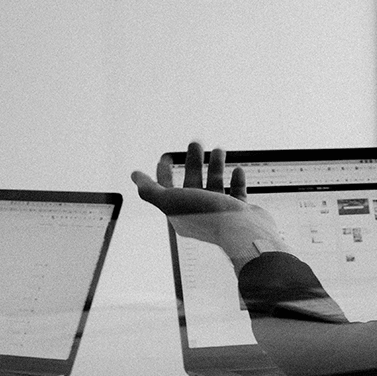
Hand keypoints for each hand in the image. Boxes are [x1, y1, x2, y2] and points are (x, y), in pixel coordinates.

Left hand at [131, 141, 287, 272]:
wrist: (242, 231)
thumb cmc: (206, 216)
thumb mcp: (170, 200)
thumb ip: (150, 190)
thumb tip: (134, 176)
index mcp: (180, 213)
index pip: (166, 190)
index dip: (163, 172)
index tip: (166, 155)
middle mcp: (200, 214)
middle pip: (192, 183)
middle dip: (192, 162)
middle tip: (196, 143)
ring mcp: (221, 214)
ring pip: (215, 186)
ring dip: (216, 167)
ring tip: (219, 150)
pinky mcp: (240, 213)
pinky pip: (237, 194)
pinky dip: (236, 181)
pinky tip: (237, 170)